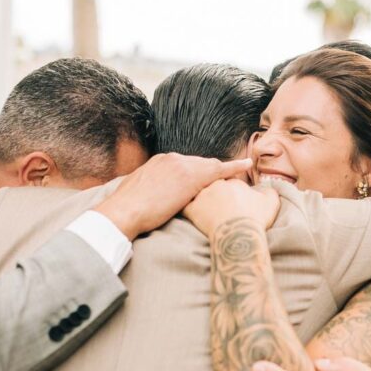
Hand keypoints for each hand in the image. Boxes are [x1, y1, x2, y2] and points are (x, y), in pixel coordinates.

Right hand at [94, 154, 252, 239]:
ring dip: (223, 171)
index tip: (202, 180)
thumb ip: (149, 189)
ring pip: (209, 166)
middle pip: (199, 164)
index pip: (185, 166)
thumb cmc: (126, 210)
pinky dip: (234, 167)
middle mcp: (171, 159)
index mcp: (159, 162)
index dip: (196, 173)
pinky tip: (247, 165)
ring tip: (241, 171)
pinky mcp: (191, 176)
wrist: (123, 211)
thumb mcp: (137, 192)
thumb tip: (150, 197)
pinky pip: (219, 169)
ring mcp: (182, 165)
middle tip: (225, 181)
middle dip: (211, 172)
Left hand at [183, 178, 279, 236]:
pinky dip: (183, 205)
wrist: (239, 233)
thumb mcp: (270, 202)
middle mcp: (214, 183)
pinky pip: (184, 204)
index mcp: (231, 180)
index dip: (228, 184)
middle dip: (209, 186)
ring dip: (195, 193)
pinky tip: (183, 208)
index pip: (226, 177)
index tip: (229, 192)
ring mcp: (201, 195)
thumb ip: (269, 191)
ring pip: (194, 191)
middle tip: (212, 195)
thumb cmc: (256, 218)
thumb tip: (268, 186)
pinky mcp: (191, 209)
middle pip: (209, 181)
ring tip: (198, 201)